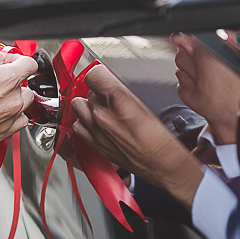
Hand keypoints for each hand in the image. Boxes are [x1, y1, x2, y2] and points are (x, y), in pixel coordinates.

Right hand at [0, 51, 36, 162]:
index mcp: (8, 79)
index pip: (29, 64)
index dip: (18, 59)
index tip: (9, 61)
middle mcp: (14, 100)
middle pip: (26, 85)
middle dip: (14, 80)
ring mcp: (11, 118)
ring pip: (23, 104)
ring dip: (13, 98)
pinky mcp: (5, 133)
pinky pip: (19, 121)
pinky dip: (12, 116)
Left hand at [70, 64, 202, 209]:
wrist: (162, 164)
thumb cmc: (159, 138)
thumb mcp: (142, 104)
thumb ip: (120, 90)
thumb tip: (107, 81)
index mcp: (118, 100)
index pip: (93, 74)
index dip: (98, 74)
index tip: (101, 76)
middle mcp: (102, 115)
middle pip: (87, 91)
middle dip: (97, 92)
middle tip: (109, 98)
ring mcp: (96, 130)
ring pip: (78, 106)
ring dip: (88, 106)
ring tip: (101, 110)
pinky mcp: (94, 144)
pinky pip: (78, 126)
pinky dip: (84, 123)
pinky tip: (95, 124)